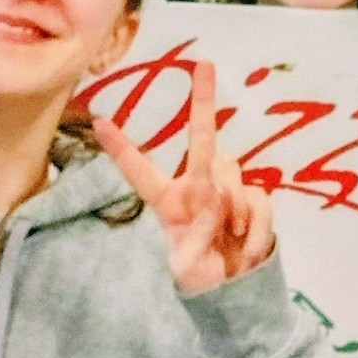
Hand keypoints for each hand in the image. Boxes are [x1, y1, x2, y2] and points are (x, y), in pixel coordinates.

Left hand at [95, 60, 273, 296]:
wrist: (239, 292)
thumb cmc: (201, 277)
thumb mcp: (187, 268)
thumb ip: (196, 237)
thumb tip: (216, 201)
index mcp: (169, 202)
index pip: (141, 172)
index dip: (121, 148)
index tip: (99, 122)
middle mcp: (198, 186)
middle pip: (202, 139)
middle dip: (204, 101)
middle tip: (205, 65)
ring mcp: (228, 189)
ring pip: (233, 175)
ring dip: (234, 212)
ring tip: (230, 241)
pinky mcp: (256, 198)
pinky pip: (259, 198)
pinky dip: (255, 227)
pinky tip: (246, 247)